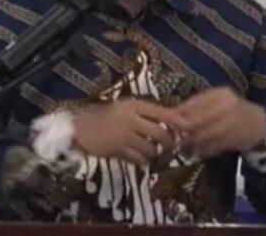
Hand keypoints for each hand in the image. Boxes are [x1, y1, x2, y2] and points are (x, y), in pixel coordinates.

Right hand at [72, 99, 187, 164]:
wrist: (79, 127)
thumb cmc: (104, 115)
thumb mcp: (124, 107)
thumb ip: (145, 112)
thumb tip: (172, 118)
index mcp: (134, 105)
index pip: (162, 112)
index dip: (177, 121)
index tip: (186, 127)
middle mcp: (131, 119)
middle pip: (161, 133)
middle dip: (168, 142)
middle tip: (169, 145)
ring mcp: (124, 135)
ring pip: (151, 148)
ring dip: (154, 152)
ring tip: (150, 150)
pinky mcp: (118, 150)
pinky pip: (138, 159)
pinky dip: (142, 160)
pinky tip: (138, 157)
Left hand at [177, 87, 265, 157]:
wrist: (260, 124)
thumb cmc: (233, 111)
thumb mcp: (216, 103)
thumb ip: (196, 107)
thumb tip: (172, 114)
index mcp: (221, 94)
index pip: (193, 105)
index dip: (178, 115)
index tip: (167, 122)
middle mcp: (228, 106)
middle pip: (196, 121)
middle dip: (183, 131)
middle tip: (173, 138)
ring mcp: (233, 123)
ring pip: (204, 135)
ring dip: (192, 143)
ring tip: (184, 146)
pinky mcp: (236, 139)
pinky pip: (213, 146)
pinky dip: (203, 150)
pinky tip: (198, 152)